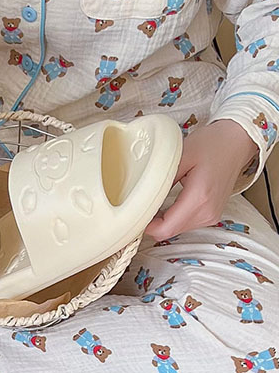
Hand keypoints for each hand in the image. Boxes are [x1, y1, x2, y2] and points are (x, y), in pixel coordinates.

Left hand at [146, 119, 258, 239]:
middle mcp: (207, 212)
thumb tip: (141, 199)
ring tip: (156, 200)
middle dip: (152, 223)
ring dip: (162, 220)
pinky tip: (168, 203)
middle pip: (169, 232)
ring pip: (175, 230)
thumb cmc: (212, 144)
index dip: (145, 226)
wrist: (238, 141)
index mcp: (199, 198)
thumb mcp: (179, 156)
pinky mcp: (212, 215)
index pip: (165, 229)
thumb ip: (160, 180)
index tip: (134, 214)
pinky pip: (185, 224)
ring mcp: (211, 216)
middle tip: (140, 205)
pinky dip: (173, 217)